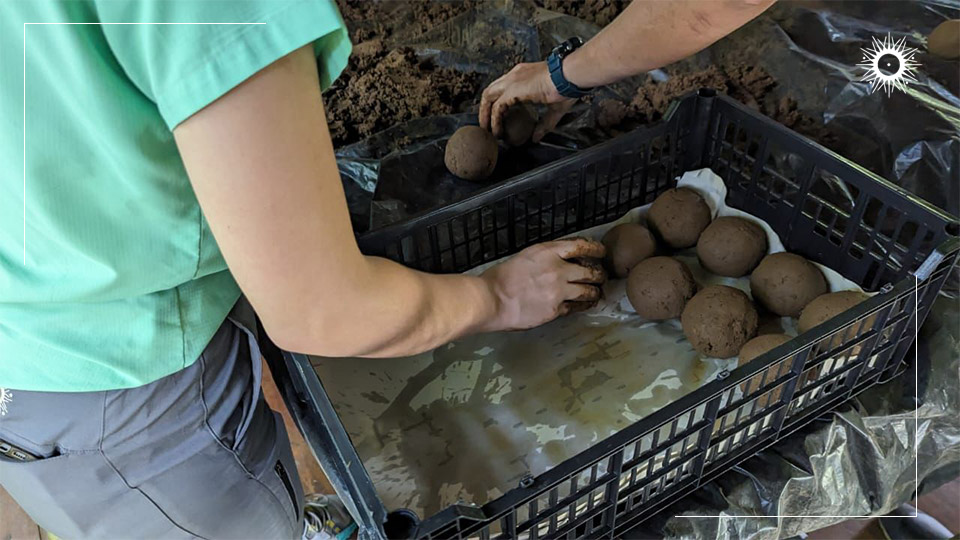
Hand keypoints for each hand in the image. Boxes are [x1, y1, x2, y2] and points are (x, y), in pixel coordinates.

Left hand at [479, 61, 575, 142]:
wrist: (570, 75)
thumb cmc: (567, 86)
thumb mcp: (554, 108)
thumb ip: (544, 124)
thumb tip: (536, 138)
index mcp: (524, 75)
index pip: (504, 87)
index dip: (499, 102)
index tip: (499, 117)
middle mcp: (515, 75)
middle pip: (492, 91)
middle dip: (486, 108)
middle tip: (487, 125)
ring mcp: (512, 81)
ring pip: (489, 97)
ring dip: (485, 114)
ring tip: (487, 130)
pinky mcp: (512, 90)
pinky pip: (497, 108)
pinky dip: (494, 120)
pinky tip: (497, 131)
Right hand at [480, 238, 605, 331]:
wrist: (492, 299)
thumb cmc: (500, 277)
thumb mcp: (525, 257)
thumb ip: (544, 258)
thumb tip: (558, 262)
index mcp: (547, 252)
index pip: (580, 247)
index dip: (595, 249)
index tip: (601, 251)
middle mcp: (558, 270)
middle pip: (589, 271)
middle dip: (598, 274)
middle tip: (601, 276)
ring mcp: (559, 291)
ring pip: (587, 291)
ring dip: (594, 292)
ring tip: (597, 293)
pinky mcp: (556, 309)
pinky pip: (575, 307)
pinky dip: (582, 305)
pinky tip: (585, 305)